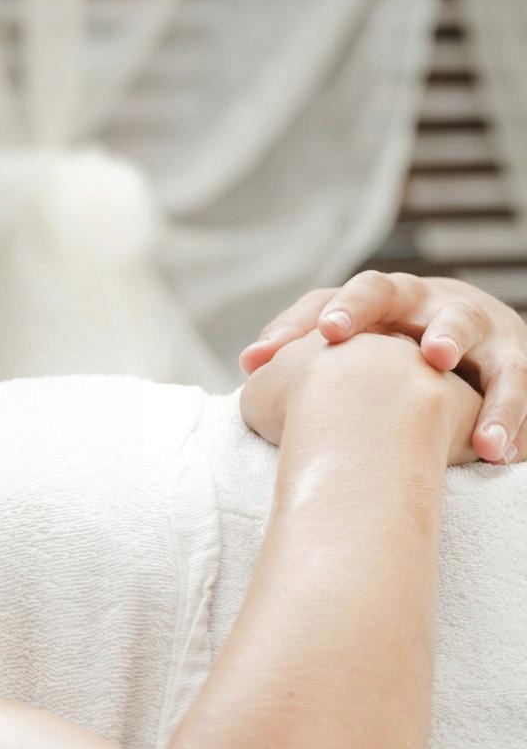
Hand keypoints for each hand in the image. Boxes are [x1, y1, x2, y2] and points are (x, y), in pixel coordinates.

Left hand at [239, 270, 526, 462]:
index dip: (350, 308)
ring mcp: (488, 339)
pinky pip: (524, 397)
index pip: (372, 292)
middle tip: (436, 357)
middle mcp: (445, 310)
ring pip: (504, 360)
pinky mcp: (517, 368)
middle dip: (446, 333)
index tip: (328, 333)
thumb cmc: (376, 331)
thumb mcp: (342, 325)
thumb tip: (249, 364)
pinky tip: (502, 456)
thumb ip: (296, 338)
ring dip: (498, 396)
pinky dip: (515, 426)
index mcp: (395, 297)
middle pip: (450, 313)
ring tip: (485, 438)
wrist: (451, 329)